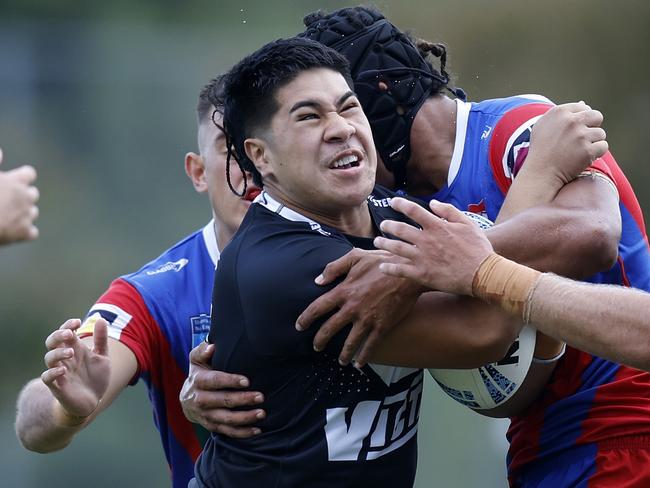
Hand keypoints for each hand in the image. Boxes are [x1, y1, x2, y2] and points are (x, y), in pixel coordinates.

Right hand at [0, 148, 38, 243]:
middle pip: (33, 194)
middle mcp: (27, 197)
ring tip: (7, 215)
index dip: (21, 177)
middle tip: (7, 200)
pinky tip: (12, 232)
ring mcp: (27, 215)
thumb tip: (1, 152)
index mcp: (17, 181)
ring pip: (33, 212)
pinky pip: (32, 232)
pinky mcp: (24, 233)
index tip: (13, 180)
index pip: (29, 174)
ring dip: (24, 213)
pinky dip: (24, 232)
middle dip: (23, 196)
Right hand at [40, 318, 109, 420]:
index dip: (68, 325)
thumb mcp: (102, 356)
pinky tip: (62, 370)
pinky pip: (47, 378)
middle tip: (69, 334)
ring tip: (71, 352)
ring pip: (49, 358)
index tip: (78, 322)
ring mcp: (60, 372)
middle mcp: (65, 359)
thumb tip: (101, 318)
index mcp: (75, 349)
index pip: (65, 332)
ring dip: (58, 353)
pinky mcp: (58, 386)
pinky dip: (53, 372)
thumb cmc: (95, 377)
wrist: (93, 401)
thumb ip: (101, 339)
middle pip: (52, 342)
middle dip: (58, 335)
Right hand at [179, 341, 264, 437]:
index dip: (230, 381)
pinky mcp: (212, 426)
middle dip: (242, 399)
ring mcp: (206, 415)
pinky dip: (242, 433)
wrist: (187, 398)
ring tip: (262, 413)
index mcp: (198, 381)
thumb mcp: (196, 359)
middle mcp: (200, 400)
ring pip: (226, 419)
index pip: (214, 381)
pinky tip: (257, 430)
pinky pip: (227, 432)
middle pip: (222, 401)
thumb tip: (212, 346)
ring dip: (245, 418)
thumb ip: (203, 351)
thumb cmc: (199, 372)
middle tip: (261, 396)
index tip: (247, 381)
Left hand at [296, 248, 422, 367]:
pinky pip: (370, 346)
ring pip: (349, 342)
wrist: (409, 273)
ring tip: (340, 361)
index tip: (299, 326)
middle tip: (316, 347)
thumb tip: (318, 280)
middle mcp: (352, 308)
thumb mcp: (356, 257)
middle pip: (330, 329)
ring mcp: (367, 319)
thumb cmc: (382, 263)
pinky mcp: (382, 326)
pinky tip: (359, 364)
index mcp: (344, 291)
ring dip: (343, 354)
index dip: (306, 318)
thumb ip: (334, 267)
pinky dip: (364, 357)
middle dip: (320, 340)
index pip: (318, 307)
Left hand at [374, 198, 493, 295]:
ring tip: (377, 241)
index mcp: (437, 226)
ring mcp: (422, 258)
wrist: (482, 274)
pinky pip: (400, 270)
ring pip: (396, 248)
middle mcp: (426, 240)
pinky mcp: (422, 274)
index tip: (392, 202)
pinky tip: (382, 266)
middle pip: (400, 229)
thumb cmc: (478, 248)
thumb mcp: (467, 224)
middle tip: (383, 224)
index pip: (413, 210)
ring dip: (384, 243)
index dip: (400, 204)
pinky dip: (389, 268)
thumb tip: (433, 204)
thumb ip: (449, 211)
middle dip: (388, 225)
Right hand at [527, 101, 607, 187]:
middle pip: (597, 116)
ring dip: (593, 143)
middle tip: (581, 140)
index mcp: (559, 112)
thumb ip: (562, 114)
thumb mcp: (543, 126)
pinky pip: (603, 147)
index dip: (581, 120)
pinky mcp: (588, 150)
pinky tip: (584, 158)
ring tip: (578, 151)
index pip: (584, 108)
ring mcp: (580, 136)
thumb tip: (584, 104)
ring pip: (600, 134)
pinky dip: (596, 154)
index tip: (572, 132)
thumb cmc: (540, 150)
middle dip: (592, 127)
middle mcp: (571, 121)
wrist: (540, 173)